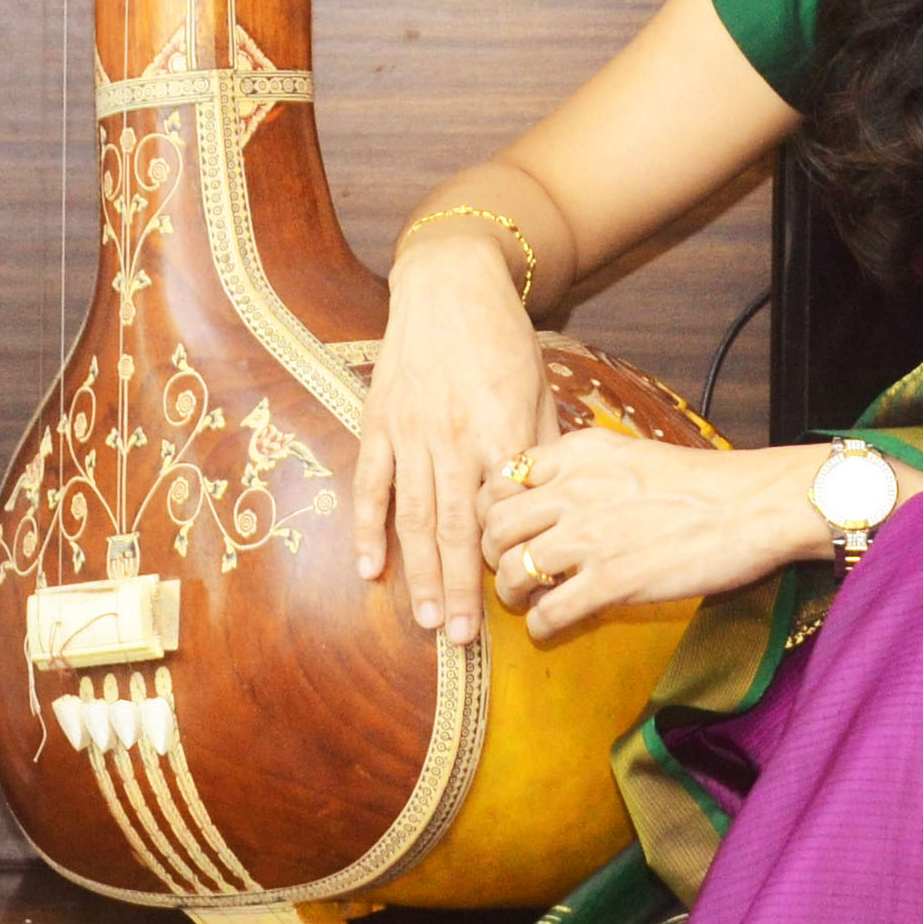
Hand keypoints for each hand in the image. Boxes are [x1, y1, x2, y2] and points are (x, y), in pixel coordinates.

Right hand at [353, 230, 557, 644]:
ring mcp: (411, 431)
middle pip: (455, 527)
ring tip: (426, 622)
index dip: (508, 557)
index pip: (505, 509)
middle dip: (459, 588)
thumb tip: (554, 504)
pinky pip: (371, 484)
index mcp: (501, 428)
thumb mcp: (540, 387)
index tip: (518, 601)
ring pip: (413, 516)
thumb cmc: (504, 336)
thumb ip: (542, 447)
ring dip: (418, 574)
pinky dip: (368, 528)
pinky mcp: (379, 422)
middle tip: (462, 641)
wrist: (448, 282)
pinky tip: (369, 569)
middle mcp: (454, 436)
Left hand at [479, 431, 834, 641]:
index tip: (506, 529)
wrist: (749, 506)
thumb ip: (580, 466)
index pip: (500, 480)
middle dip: (493, 553)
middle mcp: (573, 490)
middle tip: (510, 567)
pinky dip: (542, 627)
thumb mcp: (627, 452)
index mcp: (577, 453)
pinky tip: (551, 628)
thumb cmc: (698, 481)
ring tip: (528, 600)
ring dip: (512, 593)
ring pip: (513, 571)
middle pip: (495, 527)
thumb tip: (545, 488)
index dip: (491, 510)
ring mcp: (590, 537)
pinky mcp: (612, 582)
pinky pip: (549, 613)